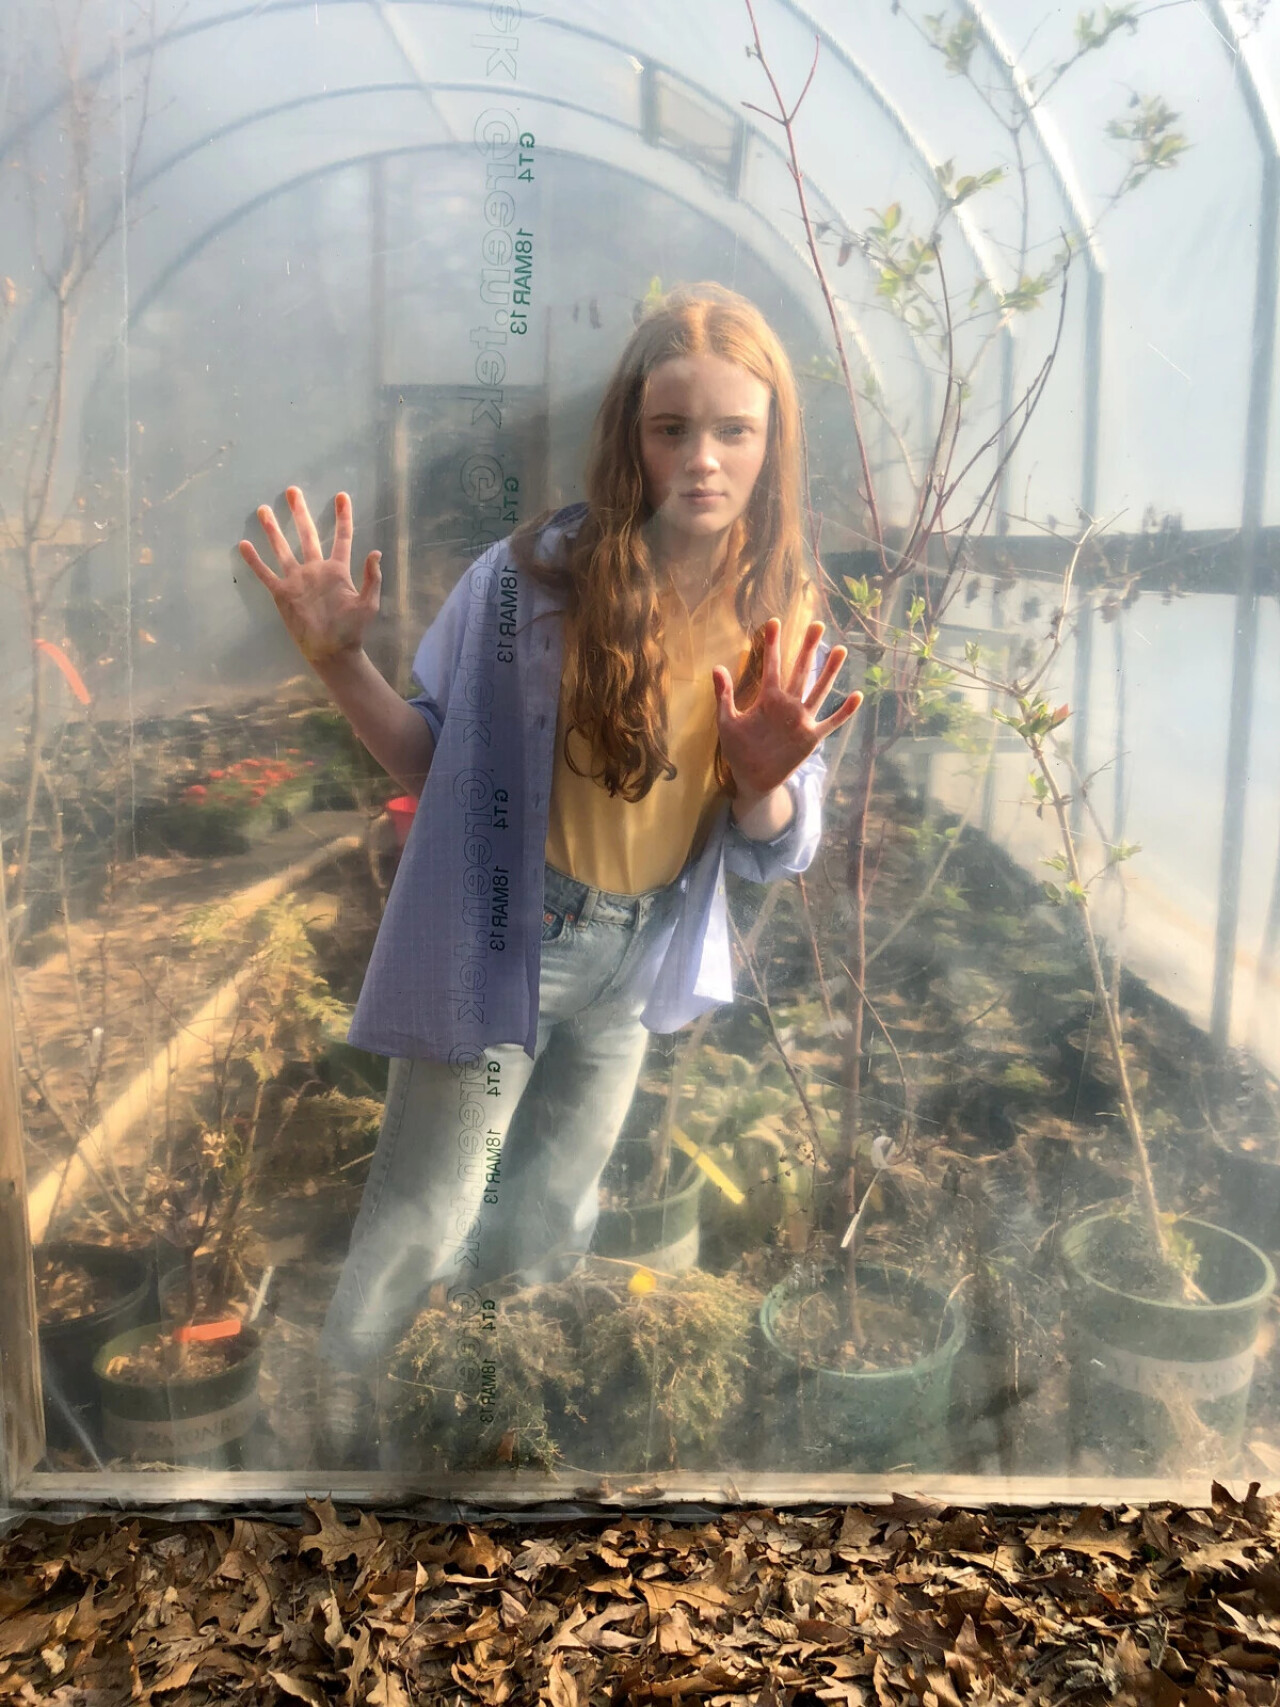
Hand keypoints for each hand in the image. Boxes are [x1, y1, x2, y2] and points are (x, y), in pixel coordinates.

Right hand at [238, 487, 380, 664]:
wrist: (332, 651)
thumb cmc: (352, 630)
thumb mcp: (368, 604)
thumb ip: (371, 579)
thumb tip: (375, 552)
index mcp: (337, 570)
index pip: (341, 537)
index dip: (342, 516)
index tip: (342, 495)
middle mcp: (315, 569)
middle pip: (307, 534)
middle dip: (300, 512)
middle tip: (293, 490)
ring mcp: (297, 580)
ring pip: (282, 548)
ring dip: (273, 530)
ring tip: (263, 510)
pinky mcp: (282, 594)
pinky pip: (266, 573)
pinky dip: (255, 560)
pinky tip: (244, 544)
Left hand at [713, 618, 860, 803]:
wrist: (752, 778)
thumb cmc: (739, 749)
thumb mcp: (726, 721)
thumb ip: (724, 695)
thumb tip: (716, 667)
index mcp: (768, 698)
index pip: (772, 666)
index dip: (773, 645)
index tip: (773, 622)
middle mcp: (787, 704)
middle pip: (800, 671)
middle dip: (807, 649)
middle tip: (817, 624)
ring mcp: (801, 720)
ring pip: (818, 690)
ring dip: (828, 671)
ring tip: (839, 650)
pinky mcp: (811, 737)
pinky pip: (831, 722)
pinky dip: (844, 711)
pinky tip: (857, 695)